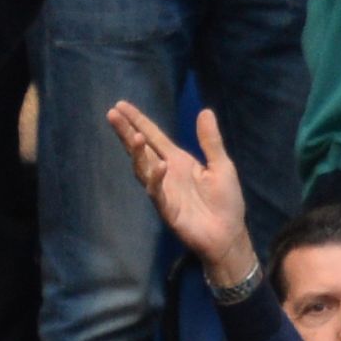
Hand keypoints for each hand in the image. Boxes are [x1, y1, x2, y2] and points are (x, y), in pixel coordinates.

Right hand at [106, 102, 254, 280]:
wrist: (228, 235)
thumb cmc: (226, 202)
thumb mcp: (222, 166)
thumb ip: (211, 141)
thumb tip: (205, 111)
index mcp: (178, 161)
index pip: (154, 137)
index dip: (138, 121)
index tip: (121, 105)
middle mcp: (167, 173)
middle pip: (141, 149)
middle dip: (126, 132)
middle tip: (112, 114)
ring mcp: (164, 190)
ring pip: (143, 168)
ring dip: (137, 153)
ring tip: (135, 136)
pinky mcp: (168, 209)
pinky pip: (157, 192)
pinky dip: (156, 179)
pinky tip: (160, 166)